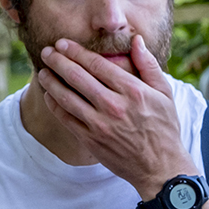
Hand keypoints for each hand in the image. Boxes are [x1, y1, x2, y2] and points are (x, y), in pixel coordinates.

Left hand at [35, 33, 190, 195]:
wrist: (160, 168)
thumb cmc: (164, 128)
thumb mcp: (165, 94)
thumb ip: (148, 65)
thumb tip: (137, 40)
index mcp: (132, 91)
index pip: (97, 64)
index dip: (76, 52)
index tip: (63, 43)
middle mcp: (114, 106)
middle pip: (77, 77)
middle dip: (58, 61)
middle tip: (47, 52)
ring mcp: (100, 124)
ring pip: (67, 97)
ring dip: (51, 82)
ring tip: (43, 72)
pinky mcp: (91, 140)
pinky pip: (66, 119)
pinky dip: (55, 105)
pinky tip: (49, 95)